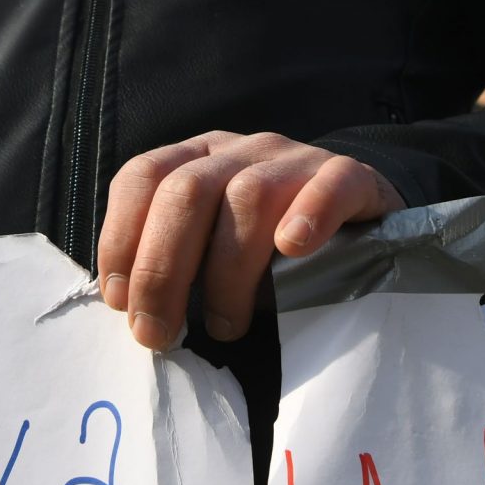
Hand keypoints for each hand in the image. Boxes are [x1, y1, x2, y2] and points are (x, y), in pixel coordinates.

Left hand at [95, 131, 405, 349]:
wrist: (364, 221)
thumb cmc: (272, 249)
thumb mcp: (213, 248)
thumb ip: (177, 266)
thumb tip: (138, 319)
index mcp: (198, 160)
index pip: (142, 177)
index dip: (121, 238)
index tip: (120, 303)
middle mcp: (241, 151)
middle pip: (186, 190)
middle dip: (161, 269)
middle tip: (160, 334)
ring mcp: (296, 159)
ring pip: (248, 197)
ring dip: (227, 272)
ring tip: (227, 326)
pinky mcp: (351, 177)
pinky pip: (330, 184)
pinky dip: (309, 215)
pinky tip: (294, 251)